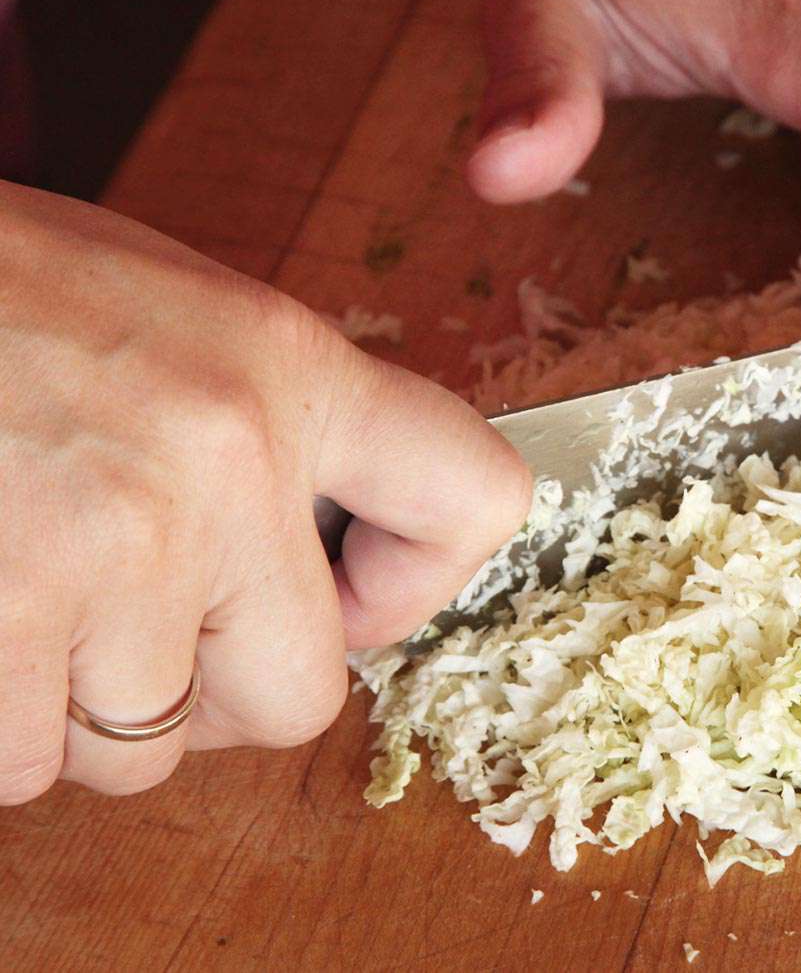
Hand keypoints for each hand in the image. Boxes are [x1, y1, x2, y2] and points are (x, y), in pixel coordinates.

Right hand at [0, 181, 529, 802]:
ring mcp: (114, 546)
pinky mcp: (1, 612)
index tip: (349, 593)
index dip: (419, 581)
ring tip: (32, 600)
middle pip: (300, 697)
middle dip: (220, 696)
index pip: (478, 498)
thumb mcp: (176, 311)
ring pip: (145, 750)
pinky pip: (26, 763)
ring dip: (85, 712)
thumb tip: (317, 553)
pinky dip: (0, 727)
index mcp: (292, 369)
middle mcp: (227, 460)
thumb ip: (271, 428)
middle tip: (147, 633)